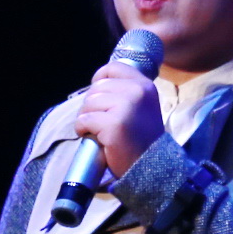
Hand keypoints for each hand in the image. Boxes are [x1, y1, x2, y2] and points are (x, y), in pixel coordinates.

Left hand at [71, 55, 167, 187]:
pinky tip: (93, 138)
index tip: (98, 94)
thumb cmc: (141, 137)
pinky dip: (82, 129)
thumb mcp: (141, 106)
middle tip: (99, 120)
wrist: (151, 165)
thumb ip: (125, 92)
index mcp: (145, 85)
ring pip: (88, 103)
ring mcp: (126, 107)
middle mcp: (137, 91)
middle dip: (91, 104)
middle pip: (97, 87)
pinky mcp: (113, 123)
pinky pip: (84, 120)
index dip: (100, 78)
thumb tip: (97, 83)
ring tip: (96, 130)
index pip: (114, 67)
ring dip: (86, 117)